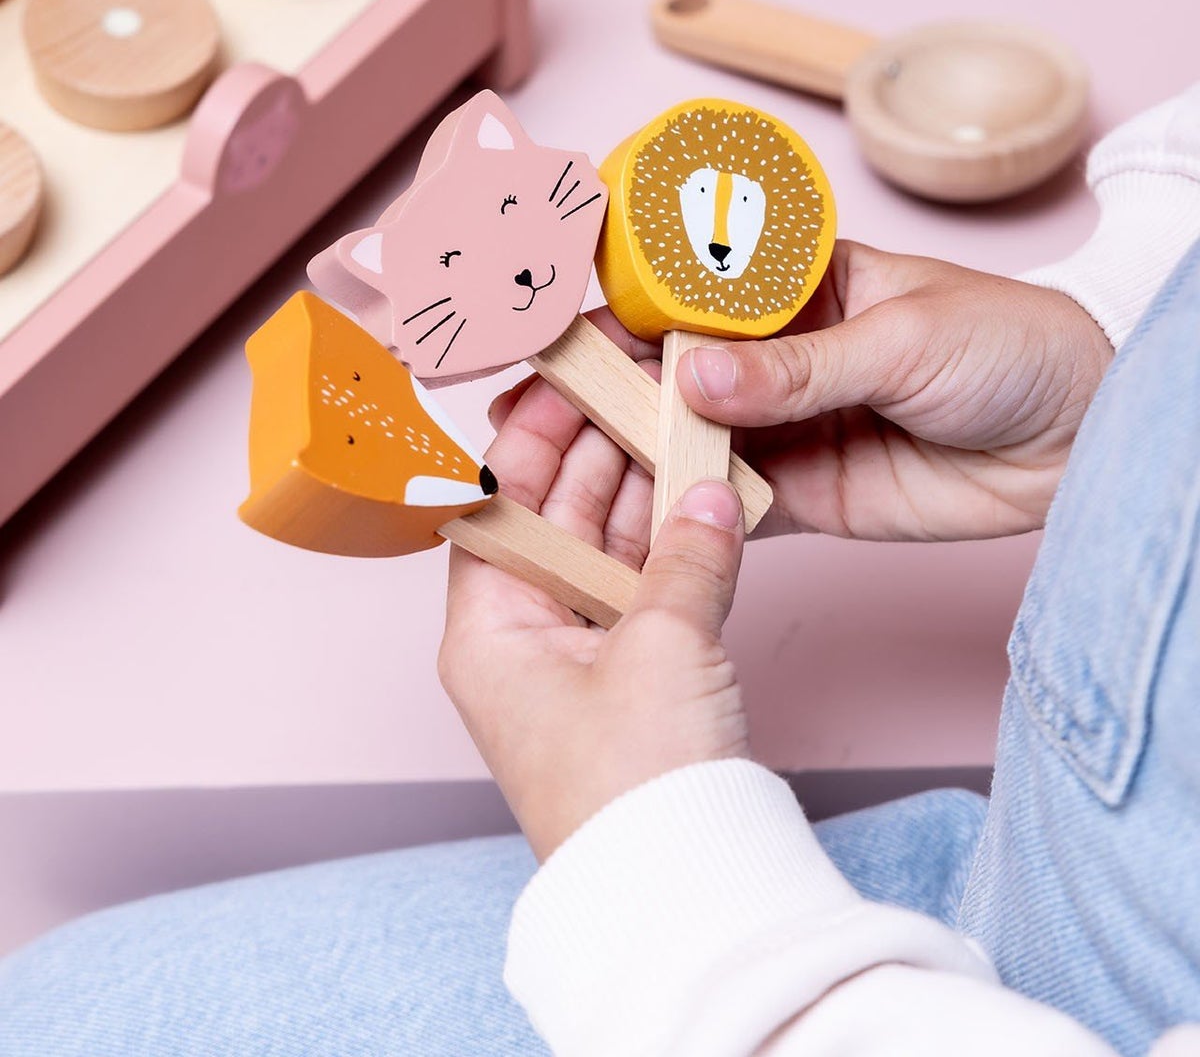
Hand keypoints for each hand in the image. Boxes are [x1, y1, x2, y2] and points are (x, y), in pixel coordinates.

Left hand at [439, 409, 747, 861]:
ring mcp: (579, 661)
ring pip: (603, 549)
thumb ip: (685, 555)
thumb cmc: (635, 786)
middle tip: (632, 386)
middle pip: (552, 519)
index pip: (496, 505)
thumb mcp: (662, 646)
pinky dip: (670, 543)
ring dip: (639, 490)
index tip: (564, 380)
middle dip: (595, 451)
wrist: (682, 888)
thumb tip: (706, 492)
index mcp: (489, 630)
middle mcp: (523, 640)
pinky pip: (643, 588)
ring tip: (672, 422)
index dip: (529, 437)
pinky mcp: (631, 682)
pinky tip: (699, 494)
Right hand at [491, 249, 1112, 543]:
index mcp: (793, 285)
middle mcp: (774, 355)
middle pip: (663, 374)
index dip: (609, 310)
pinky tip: (624, 529)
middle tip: (524, 425)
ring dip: (622, 462)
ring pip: (682, 443)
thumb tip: (690, 376)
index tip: (545, 333)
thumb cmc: (1011, 344)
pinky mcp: (806, 494)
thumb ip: (797, 368)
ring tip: (557, 484)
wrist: (1087, 435)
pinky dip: (677, 518)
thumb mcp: (903, 339)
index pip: (682, 291)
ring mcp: (785, 425)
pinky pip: (726, 505)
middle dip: (594, 397)